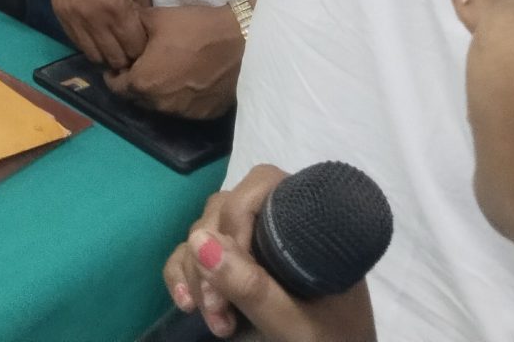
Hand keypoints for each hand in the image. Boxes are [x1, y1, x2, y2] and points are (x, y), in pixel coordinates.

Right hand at [42, 0, 152, 69]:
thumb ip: (141, 5)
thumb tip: (145, 30)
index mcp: (115, 7)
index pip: (134, 47)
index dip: (143, 49)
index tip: (148, 45)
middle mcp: (92, 18)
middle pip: (113, 57)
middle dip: (126, 56)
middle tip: (133, 49)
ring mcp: (72, 16)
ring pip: (92, 54)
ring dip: (106, 53)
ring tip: (115, 45)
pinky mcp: (58, 10)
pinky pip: (74, 40)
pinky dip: (88, 43)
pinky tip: (97, 34)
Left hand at [107, 4, 245, 117]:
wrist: (241, 41)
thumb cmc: (195, 28)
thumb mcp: (155, 18)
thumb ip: (132, 28)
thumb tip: (122, 31)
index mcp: (143, 82)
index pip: (116, 87)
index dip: (114, 74)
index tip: (120, 63)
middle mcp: (160, 105)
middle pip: (137, 98)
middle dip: (135, 83)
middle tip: (142, 65)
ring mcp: (184, 113)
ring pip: (161, 105)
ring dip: (158, 92)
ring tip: (166, 71)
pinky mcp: (206, 114)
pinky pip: (185, 108)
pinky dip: (181, 97)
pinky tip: (188, 79)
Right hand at [162, 166, 377, 341]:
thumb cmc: (330, 341)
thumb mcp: (294, 322)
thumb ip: (252, 287)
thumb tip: (199, 240)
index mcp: (306, 223)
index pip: (261, 187)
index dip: (237, 218)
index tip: (235, 269)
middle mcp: (276, 224)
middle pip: (223, 212)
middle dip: (212, 260)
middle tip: (220, 310)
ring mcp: (251, 245)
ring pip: (203, 234)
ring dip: (198, 275)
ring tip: (216, 320)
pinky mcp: (231, 267)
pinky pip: (191, 254)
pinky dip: (182, 276)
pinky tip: (187, 305)